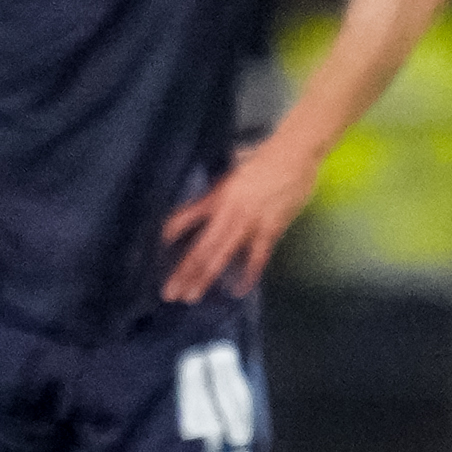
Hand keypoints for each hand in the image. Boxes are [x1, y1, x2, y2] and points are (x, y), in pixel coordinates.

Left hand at [160, 134, 319, 302]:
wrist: (293, 155)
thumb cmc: (262, 159)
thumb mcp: (231, 172)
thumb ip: (217, 190)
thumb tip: (206, 202)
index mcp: (217, 196)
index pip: (187, 216)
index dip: (172, 231)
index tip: (158, 248)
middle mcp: (228, 213)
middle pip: (201, 247)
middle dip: (184, 271)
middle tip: (170, 292)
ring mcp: (249, 224)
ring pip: (222, 256)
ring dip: (205, 277)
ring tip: (191, 296)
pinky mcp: (270, 230)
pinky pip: (257, 258)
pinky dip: (248, 274)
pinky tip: (238, 291)